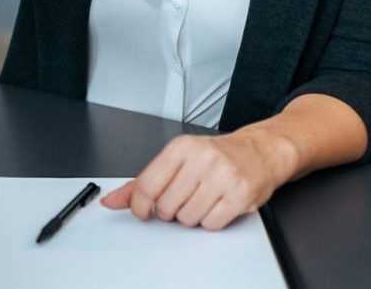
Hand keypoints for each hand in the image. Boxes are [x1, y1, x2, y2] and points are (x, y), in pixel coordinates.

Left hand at [99, 131, 296, 230]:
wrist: (259, 151)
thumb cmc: (216, 156)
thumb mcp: (176, 160)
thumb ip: (141, 182)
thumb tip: (112, 200)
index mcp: (181, 147)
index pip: (146, 186)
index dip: (139, 206)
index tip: (143, 210)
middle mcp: (202, 158)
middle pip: (166, 206)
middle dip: (170, 210)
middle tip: (182, 199)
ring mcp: (223, 176)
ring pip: (188, 218)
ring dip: (191, 216)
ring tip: (201, 200)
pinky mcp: (240, 194)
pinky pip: (211, 224)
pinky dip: (210, 221)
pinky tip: (216, 205)